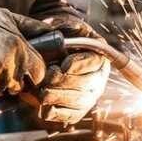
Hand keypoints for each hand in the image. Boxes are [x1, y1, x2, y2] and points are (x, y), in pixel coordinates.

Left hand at [14, 13, 109, 127]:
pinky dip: (56, 113)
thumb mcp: (65, 28)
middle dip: (65, 82)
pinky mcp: (77, 110)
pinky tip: (44, 107)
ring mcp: (89, 96)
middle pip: (86, 84)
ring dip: (59, 97)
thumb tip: (62, 27)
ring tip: (43, 92)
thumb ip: (65, 24)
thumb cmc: (60, 40)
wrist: (50, 56)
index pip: (94, 62)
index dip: (79, 65)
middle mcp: (98, 79)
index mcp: (98, 57)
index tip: (64, 65)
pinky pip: (70, 116)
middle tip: (48, 77)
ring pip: (78, 101)